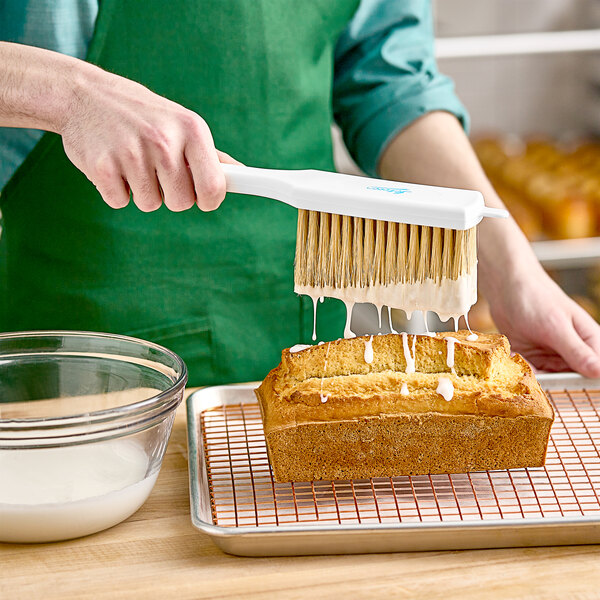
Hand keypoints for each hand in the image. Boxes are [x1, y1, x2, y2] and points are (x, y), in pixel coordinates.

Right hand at [60, 64, 239, 211]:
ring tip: (132, 161)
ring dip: (141, 191)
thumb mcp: (181, 123)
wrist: (84, 94)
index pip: (214, 187)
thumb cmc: (142, 115)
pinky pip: (119, 202)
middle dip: (171, 194)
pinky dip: (115, 190)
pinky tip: (112, 164)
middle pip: (181, 203)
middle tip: (157, 170)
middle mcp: (163, 140)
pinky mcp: (101, 166)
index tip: (201, 198)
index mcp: (191, 130)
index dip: (208, 200)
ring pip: (150, 204)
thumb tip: (241, 175)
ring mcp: (131, 153)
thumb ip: (210, 155)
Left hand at [485, 263, 599, 376]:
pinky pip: (531, 373)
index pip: (596, 371)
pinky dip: (523, 371)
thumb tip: (598, 372)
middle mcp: (572, 351)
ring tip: (524, 363)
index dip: (585, 383)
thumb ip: (576, 351)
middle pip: (571, 379)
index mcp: (589, 342)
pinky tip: (515, 360)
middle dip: (555, 382)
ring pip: (549, 379)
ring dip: (535, 377)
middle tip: (538, 375)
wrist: (506, 287)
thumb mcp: (557, 327)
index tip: (568, 386)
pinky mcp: (532, 356)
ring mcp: (552, 354)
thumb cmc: (537, 298)